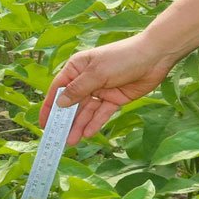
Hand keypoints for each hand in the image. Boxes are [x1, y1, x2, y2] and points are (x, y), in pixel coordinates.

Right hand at [42, 34, 178, 141]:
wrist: (154, 57)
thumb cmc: (122, 57)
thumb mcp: (97, 73)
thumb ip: (78, 89)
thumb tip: (59, 103)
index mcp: (78, 67)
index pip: (59, 89)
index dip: (50, 106)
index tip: (44, 123)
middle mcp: (87, 79)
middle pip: (72, 103)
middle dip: (65, 120)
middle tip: (57, 139)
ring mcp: (101, 90)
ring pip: (87, 111)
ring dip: (79, 125)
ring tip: (71, 141)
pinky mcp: (115, 99)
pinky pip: (102, 113)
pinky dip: (95, 123)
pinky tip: (88, 134)